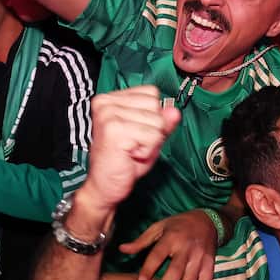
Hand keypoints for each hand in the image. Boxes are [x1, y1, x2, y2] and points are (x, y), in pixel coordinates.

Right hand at [78, 86, 181, 211]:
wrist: (105, 187)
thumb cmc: (123, 162)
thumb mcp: (148, 138)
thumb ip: (162, 122)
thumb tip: (174, 110)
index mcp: (111, 99)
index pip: (151, 93)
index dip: (152, 116)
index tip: (135, 133)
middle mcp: (107, 102)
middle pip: (155, 106)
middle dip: (152, 130)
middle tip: (133, 144)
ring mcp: (109, 114)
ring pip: (157, 122)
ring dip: (150, 142)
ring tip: (131, 150)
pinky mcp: (114, 129)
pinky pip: (152, 136)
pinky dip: (147, 151)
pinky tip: (130, 155)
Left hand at [118, 209, 217, 279]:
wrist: (208, 220)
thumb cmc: (178, 225)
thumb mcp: (159, 227)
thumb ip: (142, 240)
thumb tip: (121, 249)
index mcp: (171, 238)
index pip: (158, 254)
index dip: (149, 268)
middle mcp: (186, 249)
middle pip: (176, 271)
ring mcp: (200, 258)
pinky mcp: (210, 266)